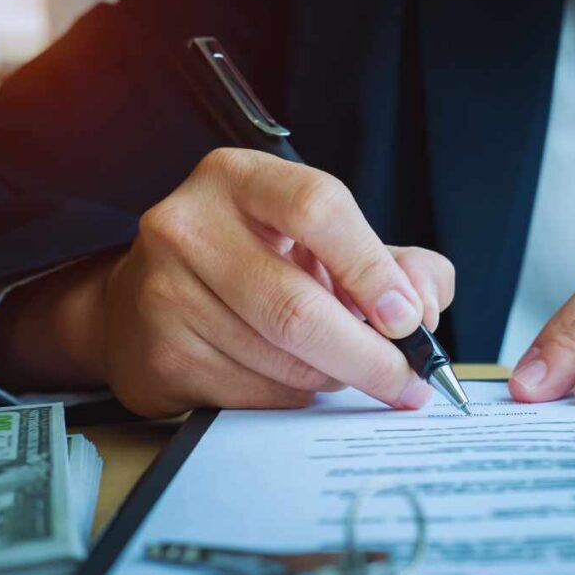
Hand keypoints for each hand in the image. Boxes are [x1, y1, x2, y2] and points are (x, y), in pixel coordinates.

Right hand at [0, 149, 454, 416]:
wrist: (151, 304)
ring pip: (281, 359)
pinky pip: (254, 394)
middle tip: (409, 382)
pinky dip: (295, 396)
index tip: (408, 319)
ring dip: (334, 377)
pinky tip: (297, 378)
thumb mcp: (331, 243)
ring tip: (347, 367)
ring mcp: (166, 290)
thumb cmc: (261, 263)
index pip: (317, 208)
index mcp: (241, 178)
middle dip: (369, 356)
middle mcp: (191, 225)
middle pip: (296, 306)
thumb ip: (400, 264)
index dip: (371, 269)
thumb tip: (424, 308)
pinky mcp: (160, 352)